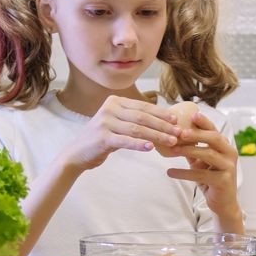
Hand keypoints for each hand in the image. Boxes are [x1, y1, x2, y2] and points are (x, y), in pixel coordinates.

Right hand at [60, 95, 180, 172]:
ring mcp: (105, 122)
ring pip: (137, 128)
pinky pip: (125, 140)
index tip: (176, 120)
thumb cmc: (101, 139)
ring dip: (157, 135)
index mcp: (115, 101)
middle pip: (143, 117)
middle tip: (178, 132)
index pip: (143, 107)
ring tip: (171, 141)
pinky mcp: (102, 137)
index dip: (162, 113)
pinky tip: (151, 147)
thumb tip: (164, 121)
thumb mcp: (117, 124)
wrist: (76, 153)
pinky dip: (139, 144)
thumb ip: (134, 120)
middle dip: (163, 125)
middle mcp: (110, 108)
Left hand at [159, 112, 239, 221]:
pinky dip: (184, 173)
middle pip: (214, 138)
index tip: (191, 114)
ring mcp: (228, 167)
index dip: (204, 122)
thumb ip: (193, 149)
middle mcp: (230, 153)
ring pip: (208, 154)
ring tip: (172, 150)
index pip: (214, 130)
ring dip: (188, 151)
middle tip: (180, 132)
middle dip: (196, 134)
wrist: (223, 203)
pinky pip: (201, 175)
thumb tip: (173, 135)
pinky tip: (170, 172)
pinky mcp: (223, 181)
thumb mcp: (201, 162)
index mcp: (225, 146)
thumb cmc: (211, 179)